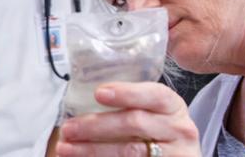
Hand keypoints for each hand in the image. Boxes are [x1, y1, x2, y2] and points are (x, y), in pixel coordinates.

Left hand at [55, 82, 200, 156]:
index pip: (153, 94)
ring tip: (65, 149)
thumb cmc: (157, 130)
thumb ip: (128, 104)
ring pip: (129, 151)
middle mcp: (178, 129)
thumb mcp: (152, 113)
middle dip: (96, 125)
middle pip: (135, 123)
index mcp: (172, 105)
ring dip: (92, 150)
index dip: (127, 93)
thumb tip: (78, 103)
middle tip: (68, 128)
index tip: (98, 93)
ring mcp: (175, 153)